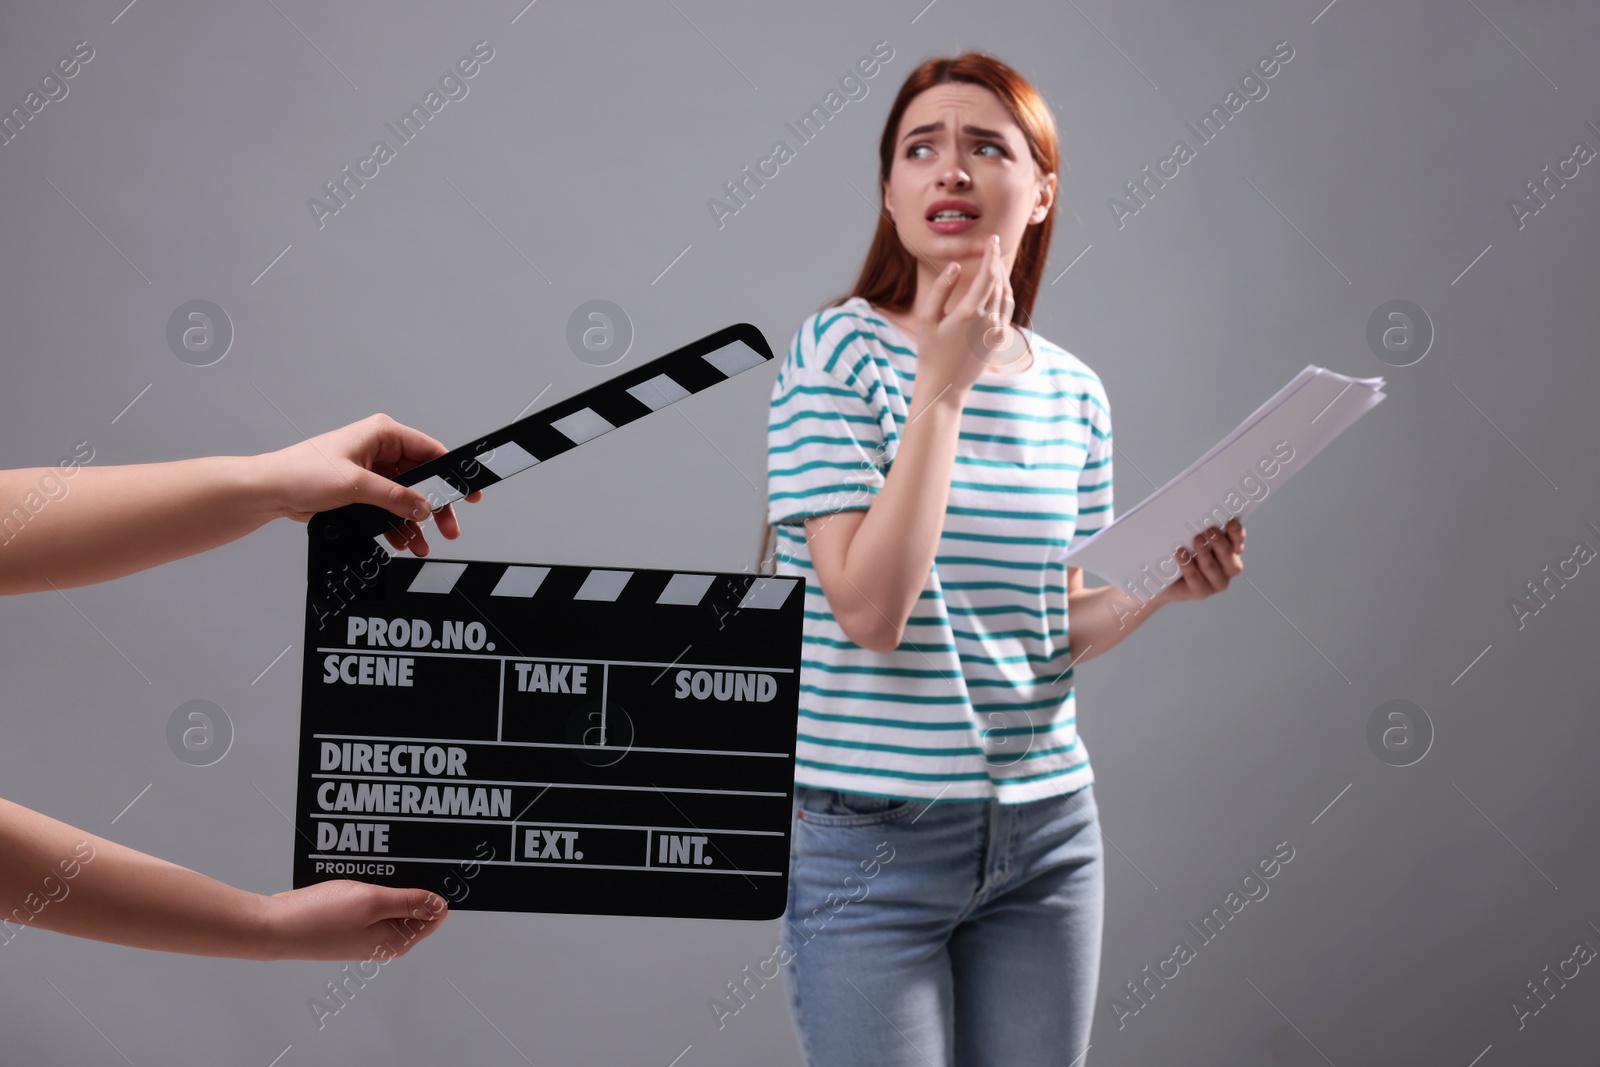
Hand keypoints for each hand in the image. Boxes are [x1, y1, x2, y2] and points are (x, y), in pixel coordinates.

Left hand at [258, 413, 483, 555]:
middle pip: (422, 478)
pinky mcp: (362, 490)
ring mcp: (371, 471)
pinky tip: (402, 540)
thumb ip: (394, 497)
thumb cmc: (300, 473)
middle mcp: (379, 450)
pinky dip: (398, 525)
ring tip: (423, 543)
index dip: (452, 472)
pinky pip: (390, 508)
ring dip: (415, 522)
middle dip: (435, 506)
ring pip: (407, 497)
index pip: (430, 451)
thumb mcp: (355, 484)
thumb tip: (423, 507)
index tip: (468, 492)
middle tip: (449, 527)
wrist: (269, 491)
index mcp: (382, 434)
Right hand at [258, 879, 447, 961]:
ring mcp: (365, 931)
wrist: (274, 926)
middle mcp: (384, 939)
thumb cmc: (320, 917)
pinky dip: (368, 883)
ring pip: (389, 898)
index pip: (434, 914)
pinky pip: (369, 898)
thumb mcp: (372, 902)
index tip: (435, 866)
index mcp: (397, 940)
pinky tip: (361, 870)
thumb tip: (442, 905)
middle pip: (413, 904)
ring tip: (378, 860)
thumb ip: (409, 902)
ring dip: (386, 879)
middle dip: (411, 881)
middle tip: (402, 858)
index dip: (436, 889)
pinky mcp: (348, 921)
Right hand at [912, 234, 1015, 399]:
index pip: (988, 276)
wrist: (945, 387)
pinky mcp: (1000, 339)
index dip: (991, 255)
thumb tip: (955, 266)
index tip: (991, 239)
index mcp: (969, 314)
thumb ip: (941, 289)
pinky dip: (1004, 292)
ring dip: (1003, 275)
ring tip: (995, 261)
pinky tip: (997, 285)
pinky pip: (1007, 309)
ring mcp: (998, 331)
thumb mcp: (927, 319)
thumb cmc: (930, 353)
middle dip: (997, 261)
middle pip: (1000, 282)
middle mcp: (988, 322)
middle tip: (993, 244)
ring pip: (1007, 295)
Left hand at [1158, 518, 1244, 604]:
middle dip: (1219, 542)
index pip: (1237, 540)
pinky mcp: (1200, 592)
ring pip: (1211, 567)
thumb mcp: (1188, 536)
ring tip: (1197, 540)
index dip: (1236, 532)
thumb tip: (1193, 509)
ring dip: (1204, 553)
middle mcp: (1227, 567)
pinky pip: (1195, 578)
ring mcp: (1215, 582)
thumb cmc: (1179, 551)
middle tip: (1210, 530)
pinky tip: (1180, 553)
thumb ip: (1197, 526)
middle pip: (1227, 554)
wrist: (1163, 579)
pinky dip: (1187, 564)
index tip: (1230, 522)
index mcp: (1230, 550)